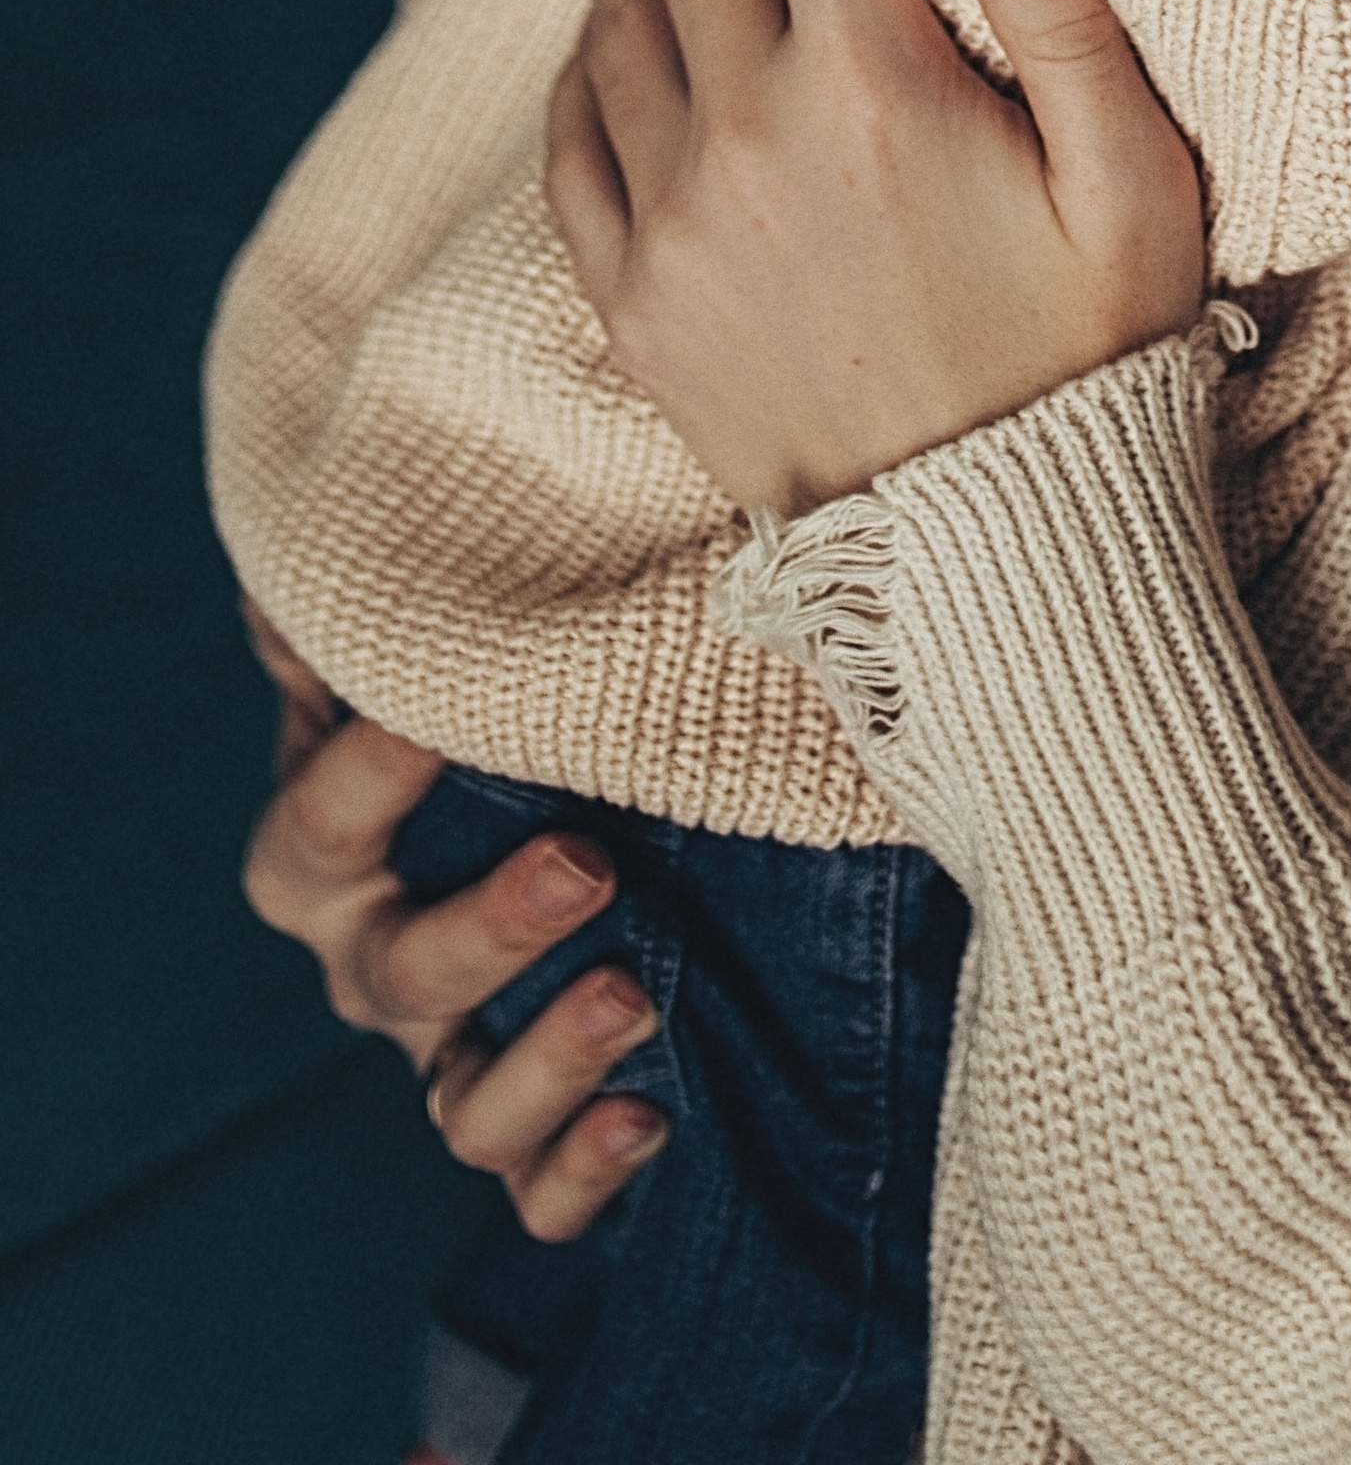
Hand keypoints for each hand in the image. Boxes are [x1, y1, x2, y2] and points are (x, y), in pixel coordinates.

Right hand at [238, 600, 666, 1240]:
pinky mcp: (530, 1133)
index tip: (435, 713)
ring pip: (462, 1109)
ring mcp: (449, 1060)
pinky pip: (535, 1195)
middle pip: (401, 976)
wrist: (567, 843)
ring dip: (547, 1064)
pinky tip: (652, 1116)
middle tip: (591, 863)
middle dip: (491, 928)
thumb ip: (376, 616)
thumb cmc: (475, 738)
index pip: (321, 824)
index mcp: (330, 860)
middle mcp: (377, 968)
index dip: (367, 775)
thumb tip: (319, 534)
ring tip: (636, 996)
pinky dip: (584, 1173)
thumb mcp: (428, 670)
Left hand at [544, 0, 1205, 517]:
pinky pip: (579, 144)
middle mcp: (753, 134)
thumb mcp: (1135, 191)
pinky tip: (600, 14)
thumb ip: (1072, 27)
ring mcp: (677, 220)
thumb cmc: (1092, 361)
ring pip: (618, 16)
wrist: (989, 563)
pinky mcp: (638, 301)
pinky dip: (581, 57)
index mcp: (875, 85)